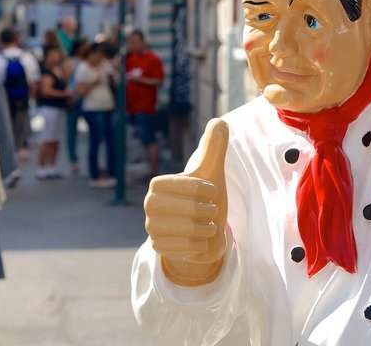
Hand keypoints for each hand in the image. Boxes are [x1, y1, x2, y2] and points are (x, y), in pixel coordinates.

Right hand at [144, 118, 228, 285]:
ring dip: (207, 228)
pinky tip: (200, 240)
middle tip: (210, 211)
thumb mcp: (212, 172)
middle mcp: (149, 206)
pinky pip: (188, 248)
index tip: (212, 192)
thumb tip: (221, 121)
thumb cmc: (205, 200)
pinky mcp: (159, 248)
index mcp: (158, 185)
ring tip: (206, 225)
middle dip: (207, 211)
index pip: (185, 185)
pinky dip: (202, 244)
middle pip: (188, 210)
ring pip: (190, 230)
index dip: (204, 189)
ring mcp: (152, 228)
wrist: (202, 233)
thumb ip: (214, 147)